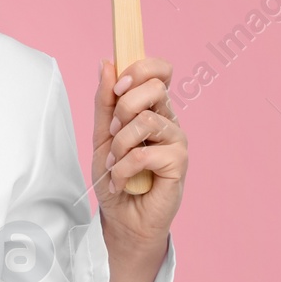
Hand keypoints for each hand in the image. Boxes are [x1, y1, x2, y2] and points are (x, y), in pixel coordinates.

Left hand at [92, 56, 186, 262]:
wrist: (121, 218)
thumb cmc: (116, 177)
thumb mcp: (101, 135)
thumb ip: (105, 102)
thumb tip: (106, 63)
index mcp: (153, 108)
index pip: (160, 70)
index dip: (139, 69)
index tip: (117, 87)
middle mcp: (169, 120)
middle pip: (155, 87)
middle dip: (123, 107)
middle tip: (112, 131)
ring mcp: (176, 141)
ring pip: (146, 120)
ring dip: (119, 144)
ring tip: (114, 163)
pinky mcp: (179, 164)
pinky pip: (145, 153)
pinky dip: (123, 168)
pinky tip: (121, 182)